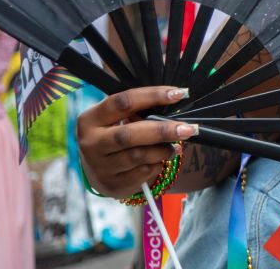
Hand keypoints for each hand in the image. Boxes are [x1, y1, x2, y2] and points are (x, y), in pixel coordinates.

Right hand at [75, 86, 197, 197]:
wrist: (96, 169)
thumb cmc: (113, 134)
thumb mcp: (116, 119)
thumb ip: (138, 111)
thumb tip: (174, 102)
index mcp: (90, 119)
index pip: (123, 102)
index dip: (153, 96)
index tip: (180, 93)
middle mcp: (90, 144)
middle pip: (129, 135)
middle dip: (163, 130)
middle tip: (189, 128)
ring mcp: (99, 167)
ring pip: (139, 156)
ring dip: (163, 150)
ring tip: (175, 146)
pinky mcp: (111, 185)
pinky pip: (142, 173)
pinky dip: (157, 165)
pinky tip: (160, 161)